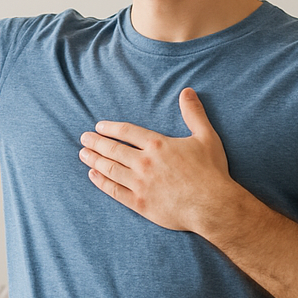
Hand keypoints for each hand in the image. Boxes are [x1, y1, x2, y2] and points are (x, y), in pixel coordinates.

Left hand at [78, 87, 233, 233]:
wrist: (213, 206)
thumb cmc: (211, 171)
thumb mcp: (206, 137)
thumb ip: (194, 113)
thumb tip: (187, 91)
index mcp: (157, 145)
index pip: (126, 132)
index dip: (110, 128)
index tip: (99, 126)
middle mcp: (144, 162)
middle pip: (113, 150)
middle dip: (96, 143)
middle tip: (84, 138)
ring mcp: (140, 184)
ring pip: (110, 169)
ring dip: (95, 160)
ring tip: (83, 154)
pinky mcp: (139, 203)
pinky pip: (115, 191)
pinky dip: (101, 182)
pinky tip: (93, 175)